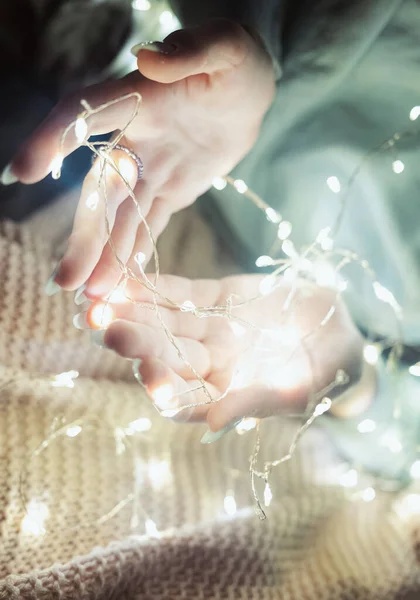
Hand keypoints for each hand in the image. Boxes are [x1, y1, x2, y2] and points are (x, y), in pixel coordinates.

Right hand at [6, 20, 274, 296]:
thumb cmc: (237, 62)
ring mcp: (151, 167)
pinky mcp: (171, 189)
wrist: (250, 93)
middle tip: (66, 280)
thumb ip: (191, 52)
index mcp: (136, 98)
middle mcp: (133, 137)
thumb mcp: (226, 48)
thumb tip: (149, 58)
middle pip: (100, 189)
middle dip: (84, 235)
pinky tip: (122, 281)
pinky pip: (151, 224)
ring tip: (92, 296)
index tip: (23, 173)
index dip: (52, 140)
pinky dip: (136, 251)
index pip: (83, 116)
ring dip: (106, 255)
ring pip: (122, 216)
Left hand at [79, 274, 364, 433]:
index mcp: (225, 396)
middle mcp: (210, 365)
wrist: (340, 331)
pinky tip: (130, 279)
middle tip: (108, 329)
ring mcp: (211, 330)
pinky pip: (183, 293)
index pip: (185, 398)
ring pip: (168, 322)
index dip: (165, 387)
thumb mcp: (297, 390)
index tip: (148, 374)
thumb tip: (211, 426)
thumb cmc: (326, 373)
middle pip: (168, 355)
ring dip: (138, 312)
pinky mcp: (218, 298)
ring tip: (106, 300)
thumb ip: (254, 404)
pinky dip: (158, 287)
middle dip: (139, 343)